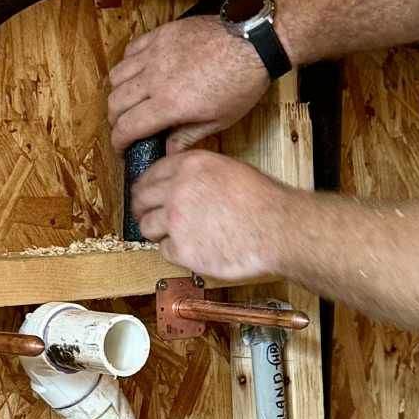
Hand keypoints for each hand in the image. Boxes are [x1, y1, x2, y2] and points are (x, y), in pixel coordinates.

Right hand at [107, 15, 268, 154]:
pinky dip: (128, 65)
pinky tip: (140, 73)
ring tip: (130, 101)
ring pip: (117, 75)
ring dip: (118, 92)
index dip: (118, 142)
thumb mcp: (219, 120)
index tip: (121, 148)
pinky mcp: (161, 34)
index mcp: (169, 104)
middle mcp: (155, 78)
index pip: (127, 127)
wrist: (254, 43)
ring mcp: (155, 53)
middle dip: (115, 120)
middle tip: (125, 127)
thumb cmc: (242, 83)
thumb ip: (187, 137)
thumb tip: (168, 155)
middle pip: (115, 102)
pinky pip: (131, 50)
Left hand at [130, 149, 290, 282]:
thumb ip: (200, 174)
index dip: (146, 188)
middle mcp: (176, 189)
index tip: (146, 196)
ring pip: (146, 227)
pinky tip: (194, 249)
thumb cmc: (264, 201)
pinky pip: (164, 251)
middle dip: (143, 210)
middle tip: (150, 218)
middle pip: (140, 200)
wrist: (278, 229)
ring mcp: (176, 220)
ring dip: (157, 232)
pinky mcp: (181, 249)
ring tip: (176, 236)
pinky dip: (175, 252)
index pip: (150, 174)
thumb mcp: (229, 169)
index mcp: (189, 165)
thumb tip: (183, 183)